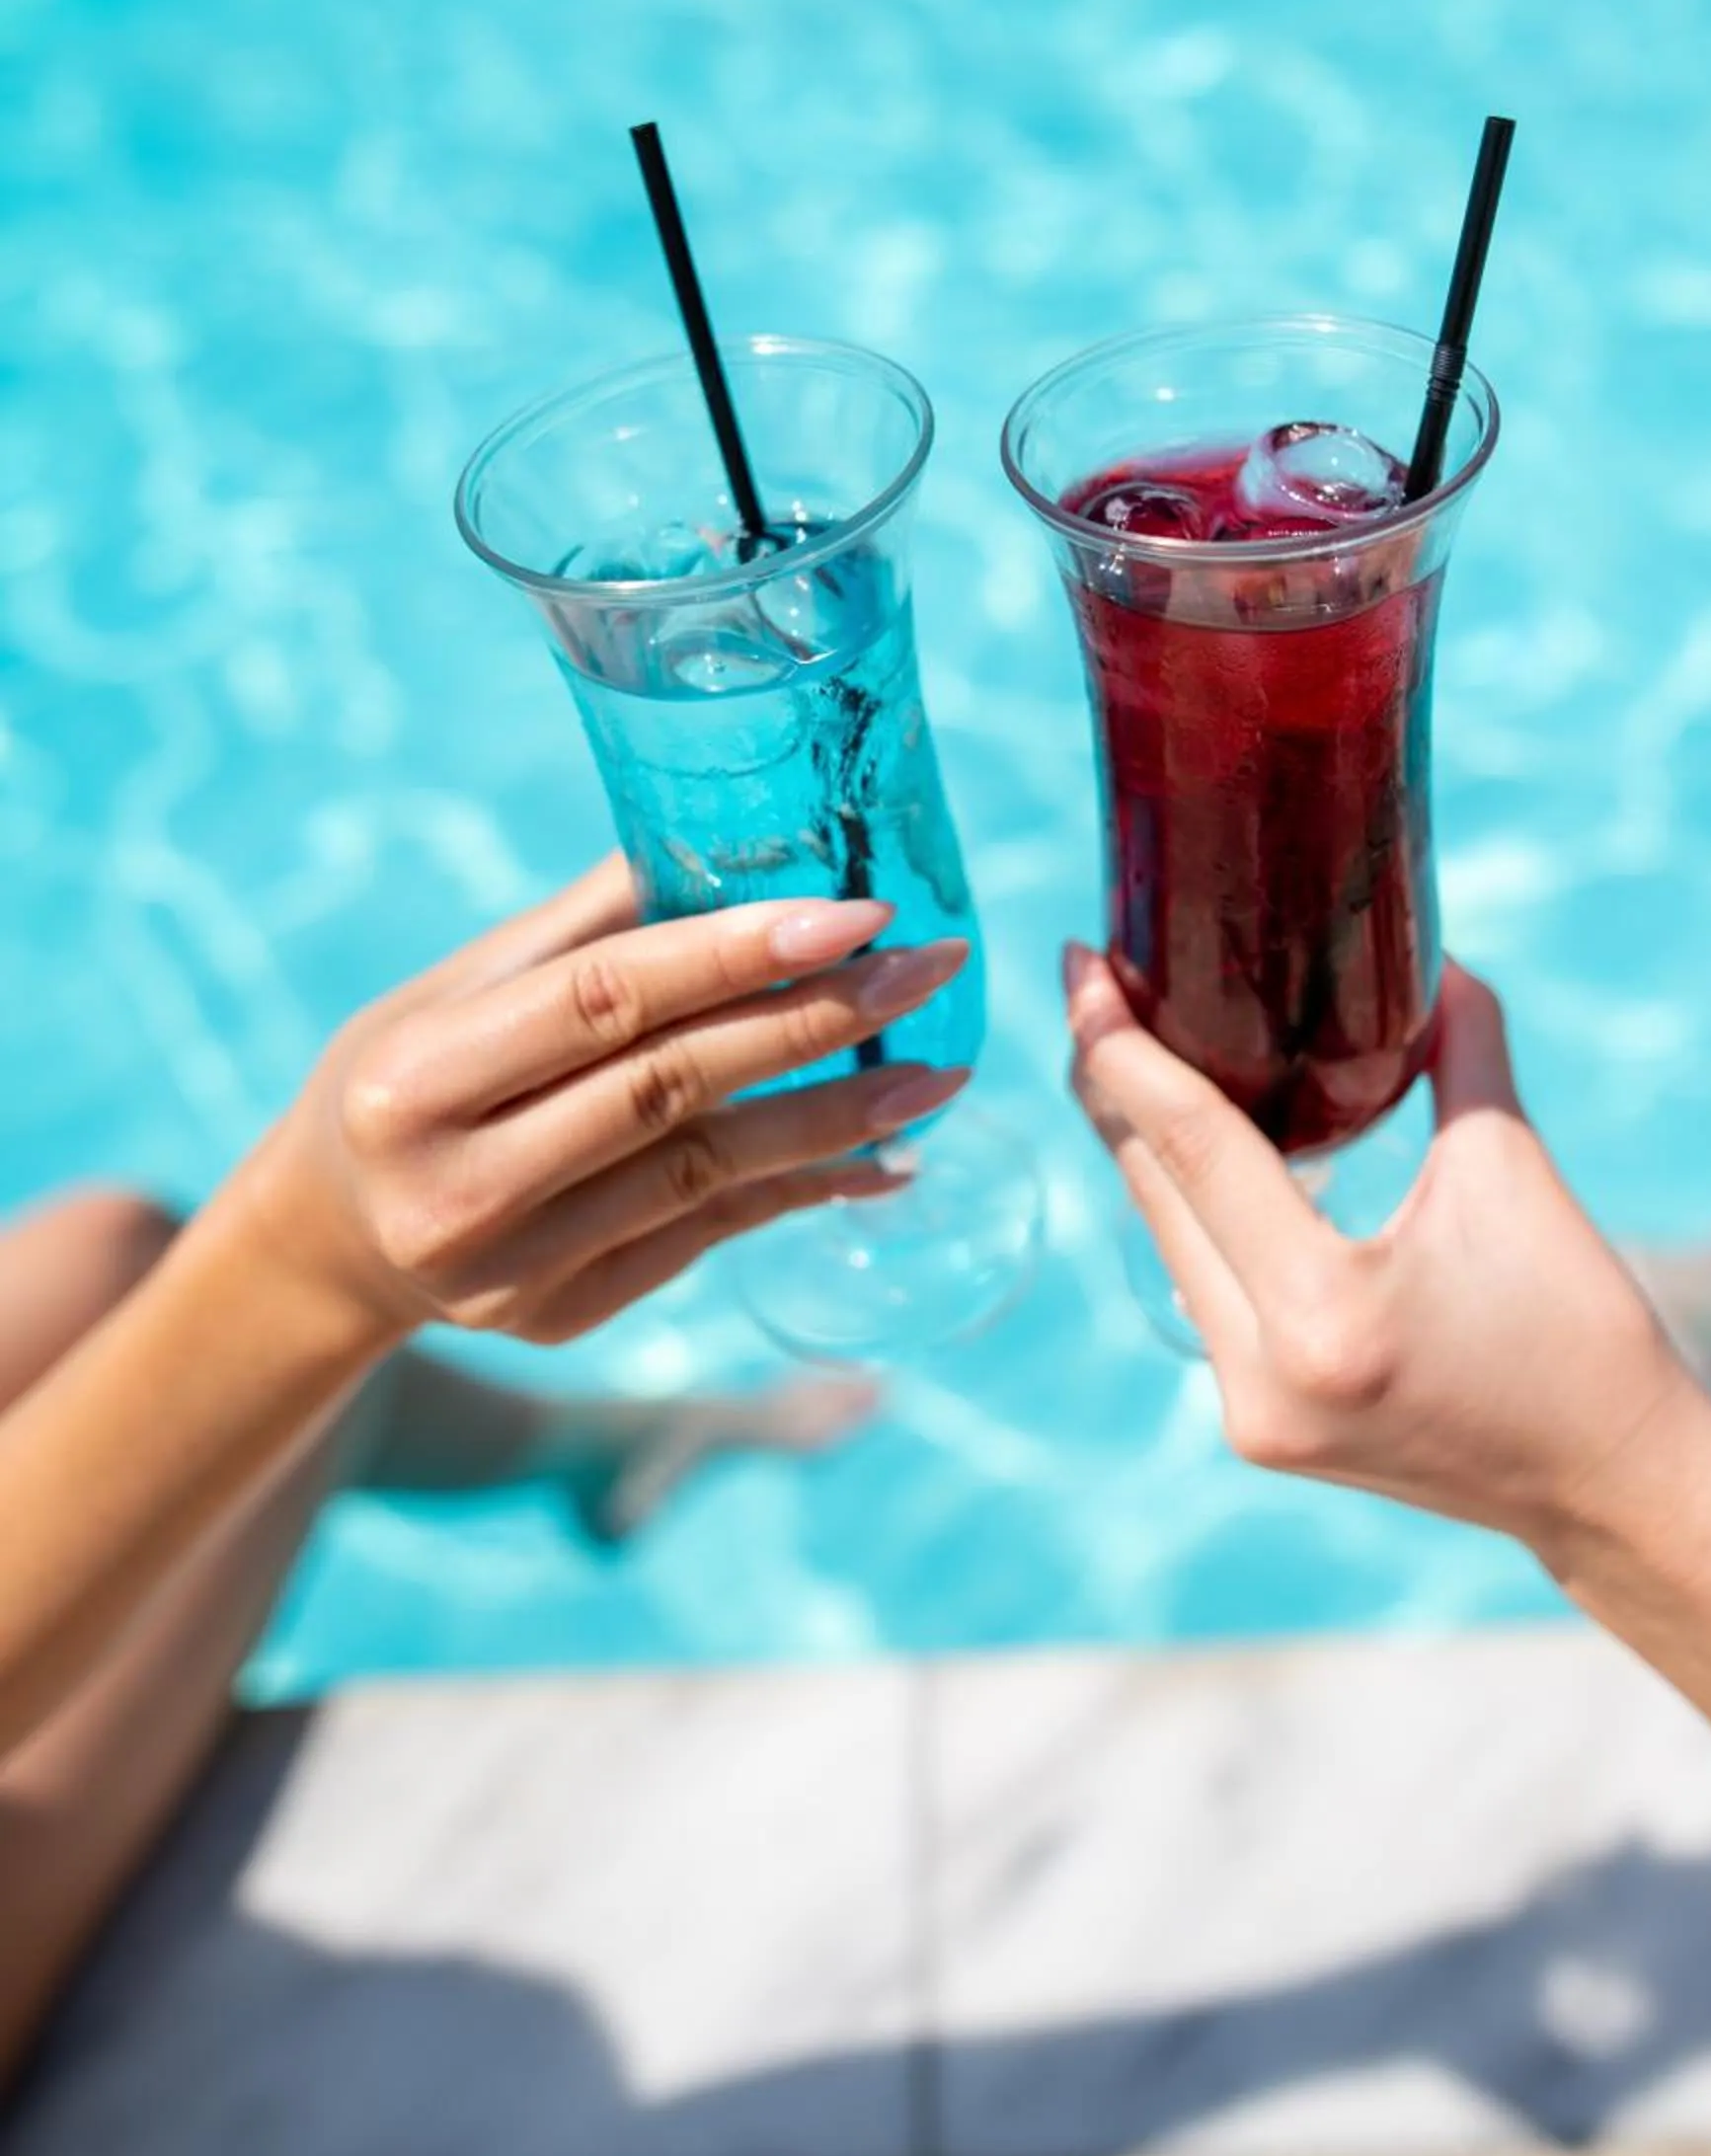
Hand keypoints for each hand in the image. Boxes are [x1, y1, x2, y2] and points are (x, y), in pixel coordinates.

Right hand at [240, 859, 968, 1346]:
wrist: (327, 1245)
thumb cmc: (406, 1074)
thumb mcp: (451, 988)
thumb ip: (586, 927)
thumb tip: (733, 838)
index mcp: (420, 1076)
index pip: (607, 1001)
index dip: (738, 954)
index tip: (859, 912)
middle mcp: (459, 1185)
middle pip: (671, 1089)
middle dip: (817, 1021)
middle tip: (928, 970)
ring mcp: (511, 1269)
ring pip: (706, 1177)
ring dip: (837, 1122)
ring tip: (939, 1073)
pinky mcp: (562, 1318)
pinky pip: (708, 1240)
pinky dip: (803, 1192)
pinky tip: (884, 1156)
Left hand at [1065, 944, 1710, 1572]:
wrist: (1614, 1488)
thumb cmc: (1580, 1331)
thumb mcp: (1516, 1171)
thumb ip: (1463, 1049)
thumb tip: (1429, 955)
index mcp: (1322, 1313)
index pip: (1191, 1148)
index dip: (1123, 1045)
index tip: (1081, 960)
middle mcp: (1262, 1375)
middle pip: (1154, 1191)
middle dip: (1113, 1079)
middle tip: (1096, 977)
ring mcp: (1249, 1414)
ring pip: (1167, 1240)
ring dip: (1144, 1145)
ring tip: (1128, 1044)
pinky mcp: (1258, 1429)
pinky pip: (1199, 1291)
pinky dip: (1192, 1214)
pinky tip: (1184, 1147)